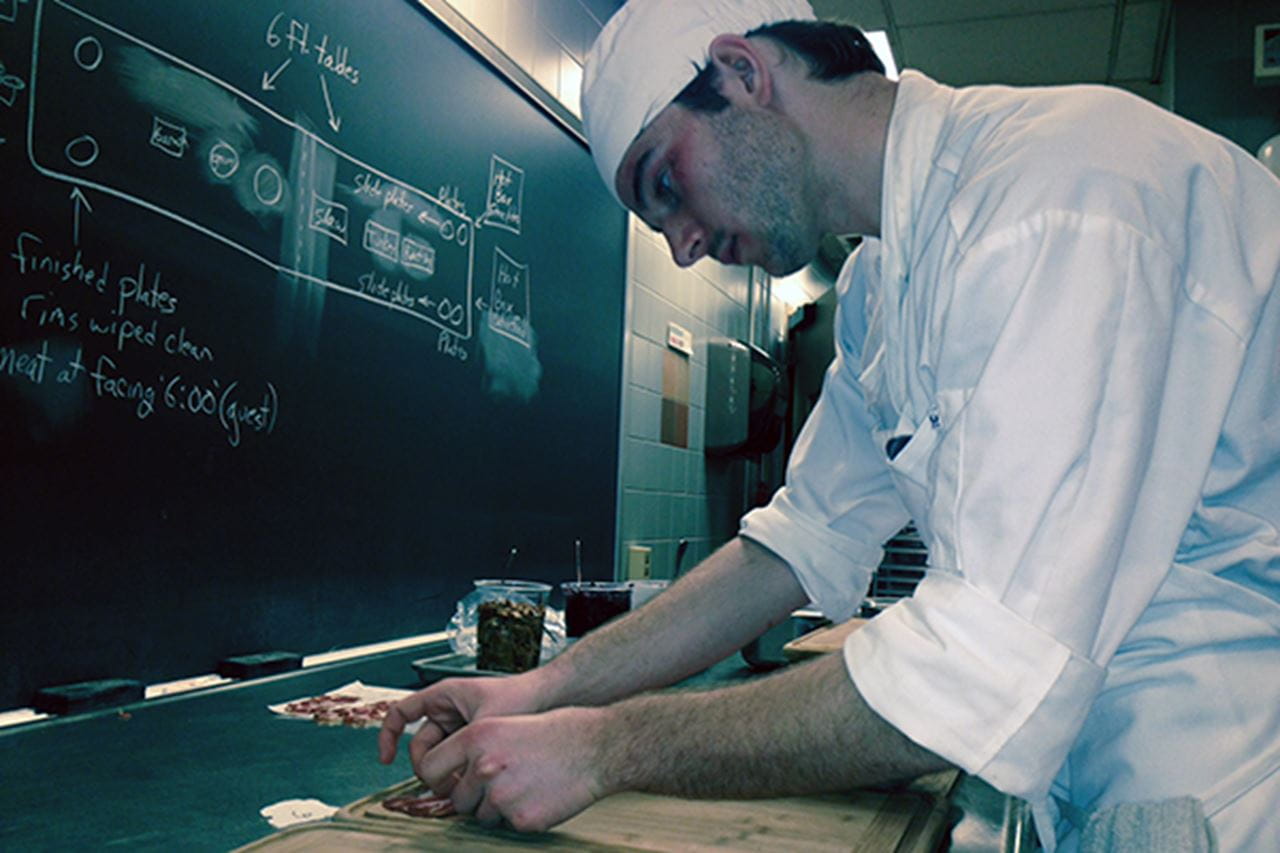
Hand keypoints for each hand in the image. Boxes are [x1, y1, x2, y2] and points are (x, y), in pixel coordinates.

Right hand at [378, 674, 540, 771]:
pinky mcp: (470, 740)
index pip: (401, 713)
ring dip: (445, 772)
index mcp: (443, 695)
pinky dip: (458, 772)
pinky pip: (454, 760)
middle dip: (427, 767)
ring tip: (463, 782)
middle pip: (420, 746)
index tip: (386, 760)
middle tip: (443, 783)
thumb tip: (435, 773)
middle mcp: (447, 710)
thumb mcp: (483, 722)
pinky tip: (470, 781)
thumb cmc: (519, 698)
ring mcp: (458, 726)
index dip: (387, 735)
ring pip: (438, 757)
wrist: (548, 699)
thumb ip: (458, 746)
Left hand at [417, 707, 608, 831]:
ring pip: (482, 817)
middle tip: (502, 784)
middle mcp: (484, 766)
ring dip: (499, 808)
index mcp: (477, 737)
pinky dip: (522, 815)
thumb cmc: (559, 732)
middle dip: (474, 798)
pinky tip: (540, 796)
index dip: (438, 779)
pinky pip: (509, 825)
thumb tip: (455, 773)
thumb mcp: (508, 725)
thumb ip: (476, 748)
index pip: (429, 767)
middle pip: (457, 800)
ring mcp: (501, 795)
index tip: (446, 783)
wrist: (596, 747)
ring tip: (527, 786)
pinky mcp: (521, 818)